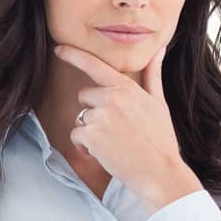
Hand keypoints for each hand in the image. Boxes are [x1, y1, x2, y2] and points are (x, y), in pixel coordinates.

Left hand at [57, 44, 201, 210]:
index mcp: (128, 88)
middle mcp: (112, 97)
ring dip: (91, 131)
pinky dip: (85, 146)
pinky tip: (105, 153)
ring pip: (81, 117)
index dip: (74, 55)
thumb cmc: (161, 139)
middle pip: (85, 96)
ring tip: (114, 143)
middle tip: (116, 129)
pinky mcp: (90, 134)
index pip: (95, 66)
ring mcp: (100, 115)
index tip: (59, 48)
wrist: (160, 171)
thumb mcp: (159, 103)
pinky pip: (76, 135)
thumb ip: (153, 75)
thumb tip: (159, 49)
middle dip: (94, 111)